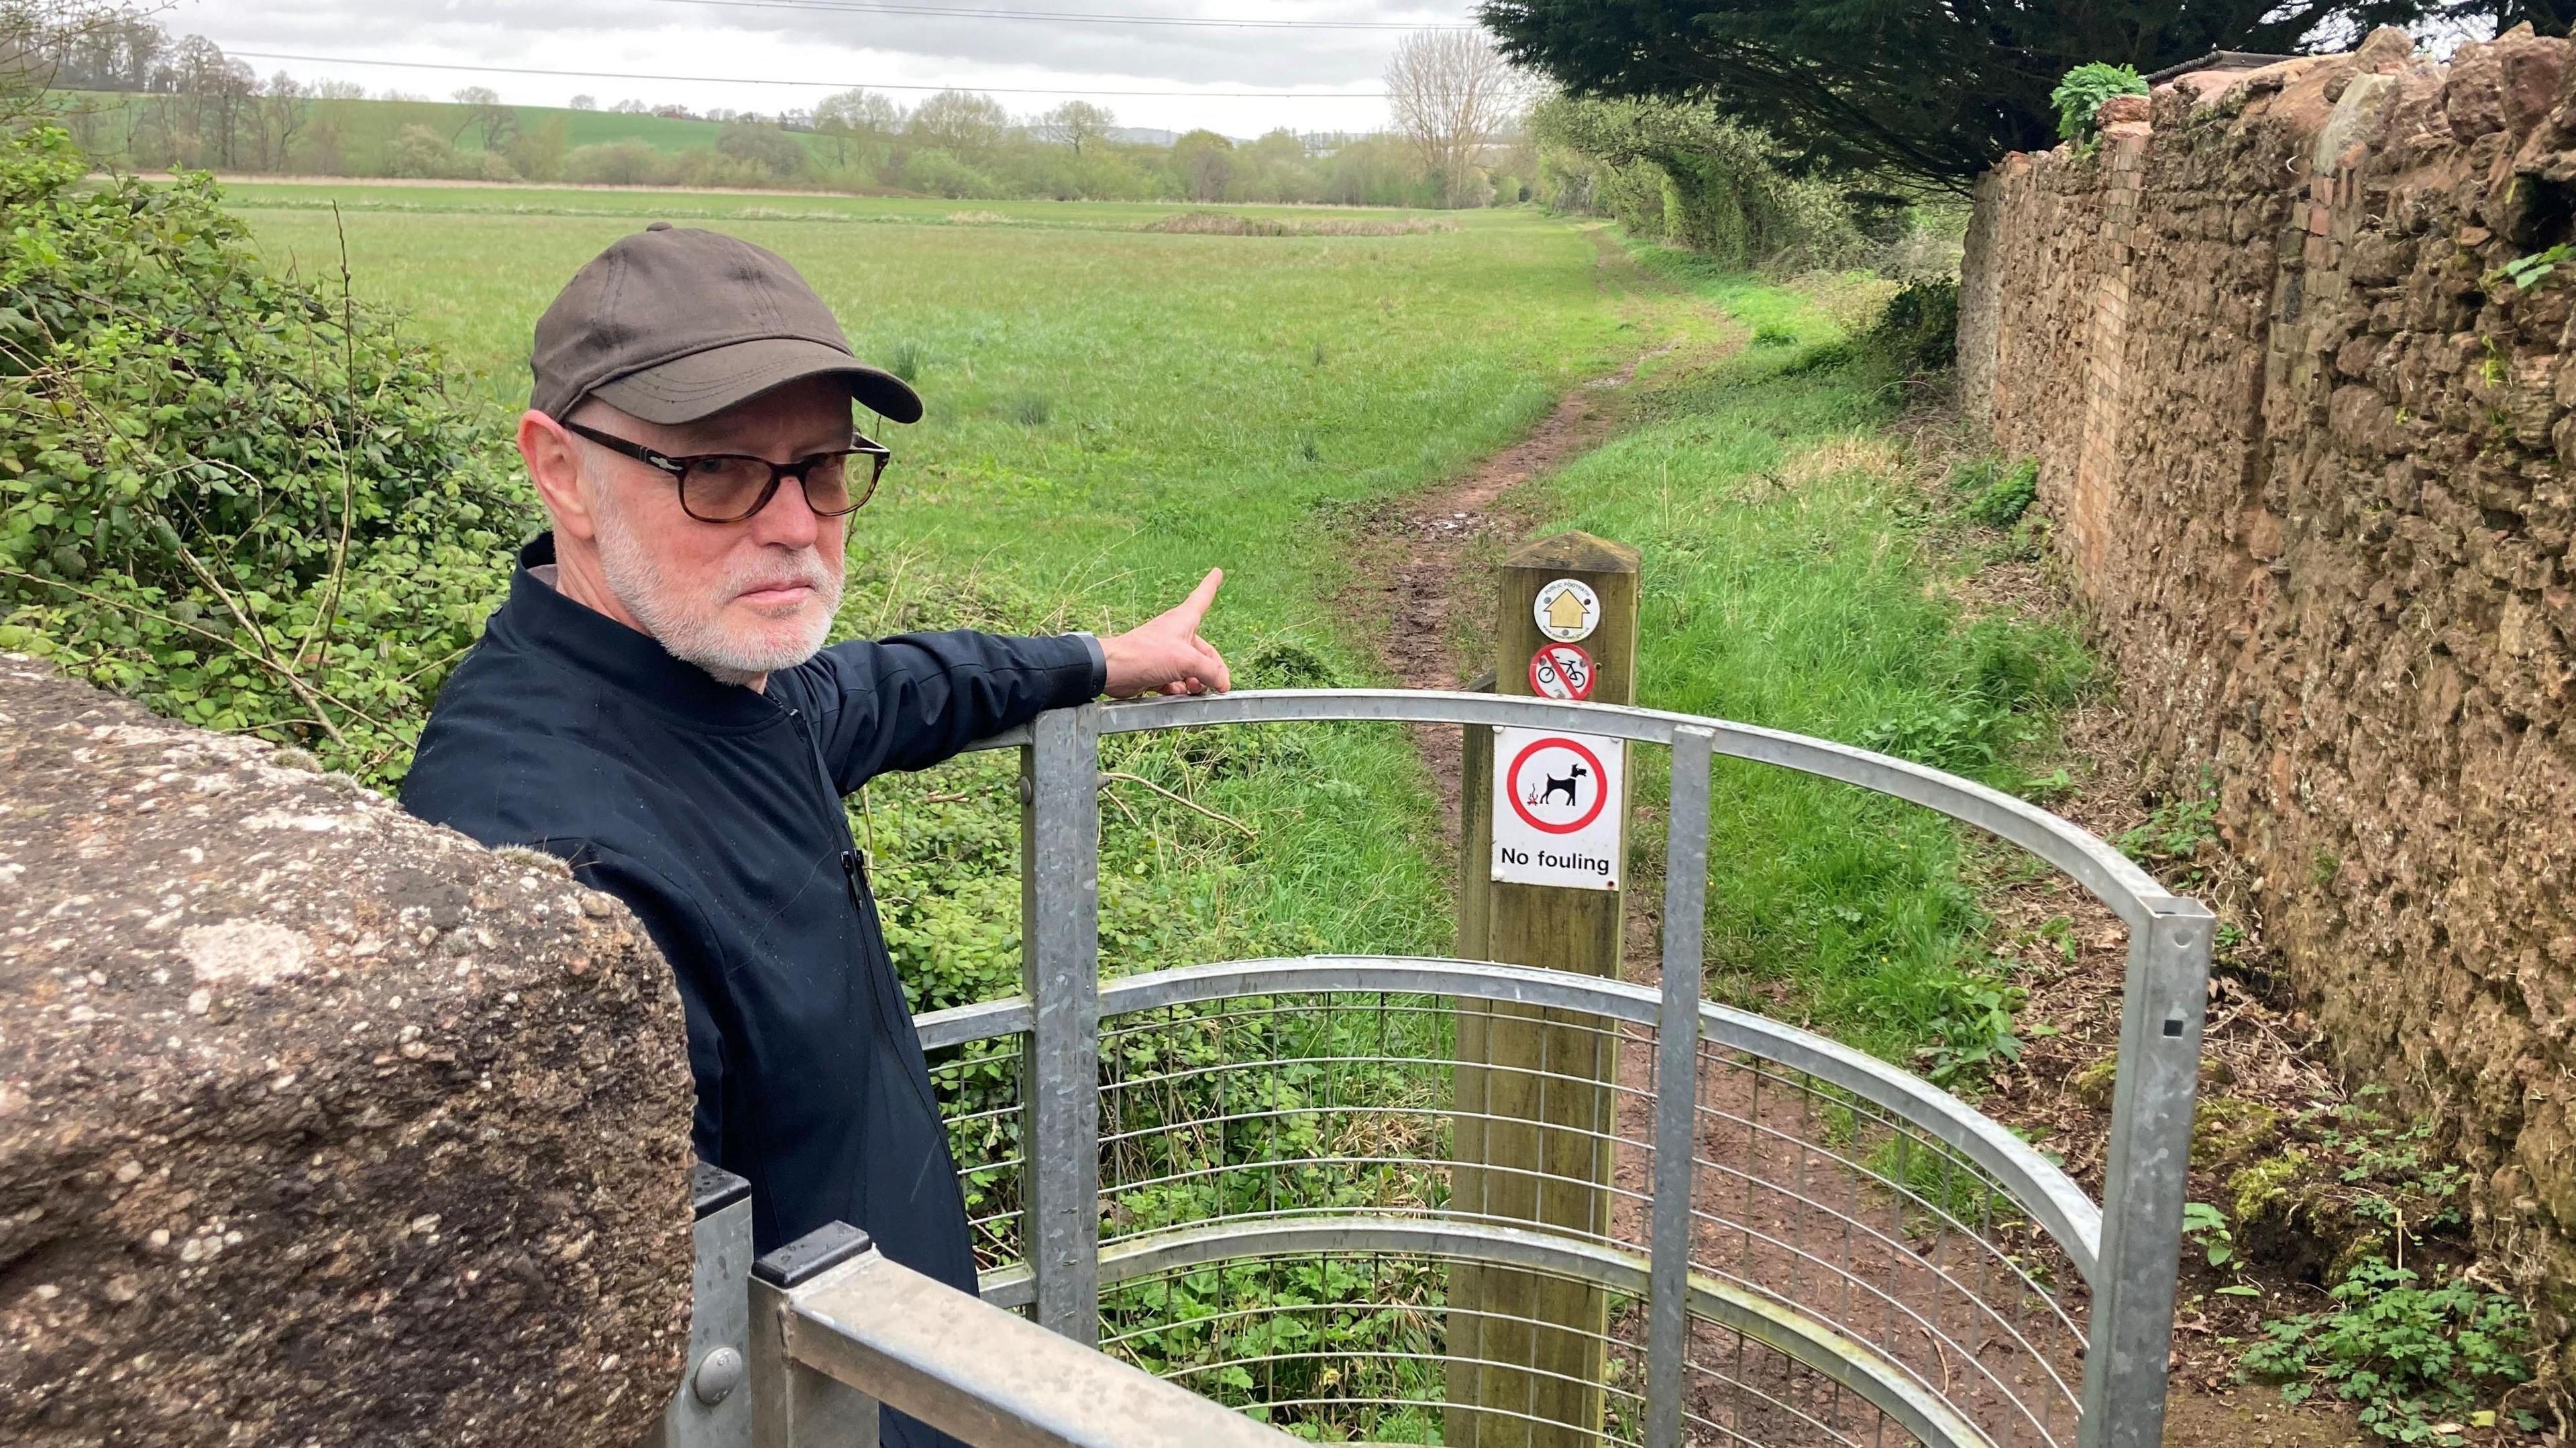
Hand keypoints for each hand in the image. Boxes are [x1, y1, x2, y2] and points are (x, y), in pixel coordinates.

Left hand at [1100, 569, 1230, 697]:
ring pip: (1191, 670)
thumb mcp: (1187, 660)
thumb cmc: (1146, 654)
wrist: (1114, 670)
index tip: (1217, 572)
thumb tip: (1220, 682)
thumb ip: (1210, 671)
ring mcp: (1166, 654)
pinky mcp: (1156, 671)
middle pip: (1204, 651)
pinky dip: (1179, 689)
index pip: (1202, 597)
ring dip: (1196, 683)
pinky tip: (1176, 692)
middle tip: (1219, 687)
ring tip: (1194, 690)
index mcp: (1184, 620)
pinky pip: (1176, 681)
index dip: (1211, 586)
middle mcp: (1176, 635)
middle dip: (1212, 670)